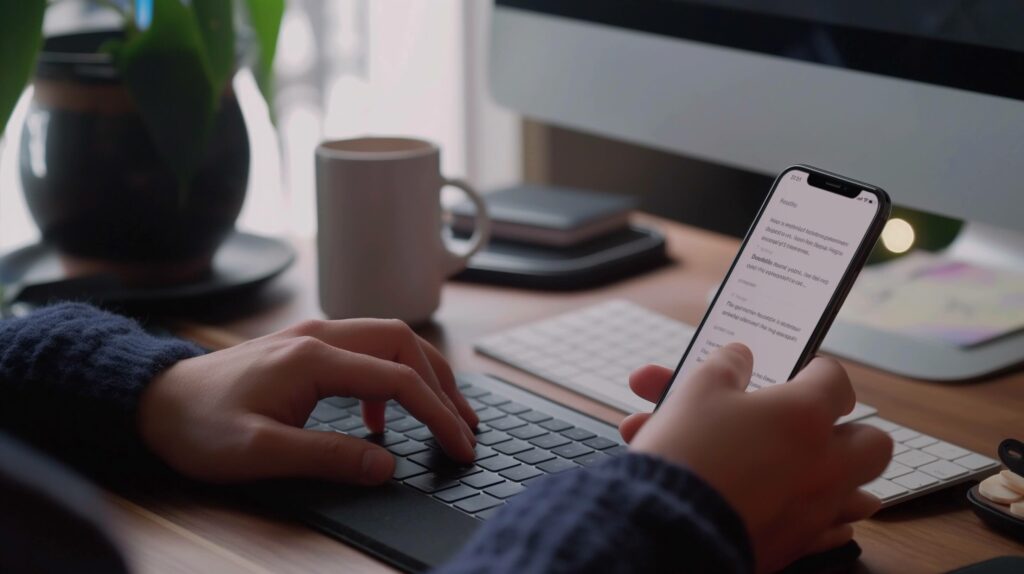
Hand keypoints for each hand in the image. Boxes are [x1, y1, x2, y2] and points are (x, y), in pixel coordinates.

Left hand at [139, 319, 477, 484]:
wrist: (154, 400)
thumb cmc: (198, 427)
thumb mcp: (259, 453)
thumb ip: (328, 457)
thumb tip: (387, 466)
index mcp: (312, 360)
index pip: (397, 380)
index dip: (437, 413)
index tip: (460, 444)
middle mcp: (319, 336)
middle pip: (404, 344)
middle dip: (443, 383)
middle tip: (465, 425)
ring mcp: (313, 337)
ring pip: (389, 341)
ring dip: (422, 374)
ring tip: (443, 415)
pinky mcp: (306, 347)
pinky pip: (366, 351)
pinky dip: (390, 378)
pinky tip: (381, 419)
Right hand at [621, 344, 890, 572]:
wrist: (668, 526)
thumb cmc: (686, 452)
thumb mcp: (697, 390)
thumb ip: (726, 366)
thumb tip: (739, 357)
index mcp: (805, 415)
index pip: (834, 379)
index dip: (815, 371)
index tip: (798, 372)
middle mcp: (825, 464)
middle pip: (872, 441)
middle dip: (849, 431)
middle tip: (816, 426)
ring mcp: (816, 510)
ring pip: (859, 493)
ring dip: (837, 477)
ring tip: (810, 469)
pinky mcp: (798, 546)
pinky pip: (830, 532)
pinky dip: (819, 518)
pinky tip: (798, 509)